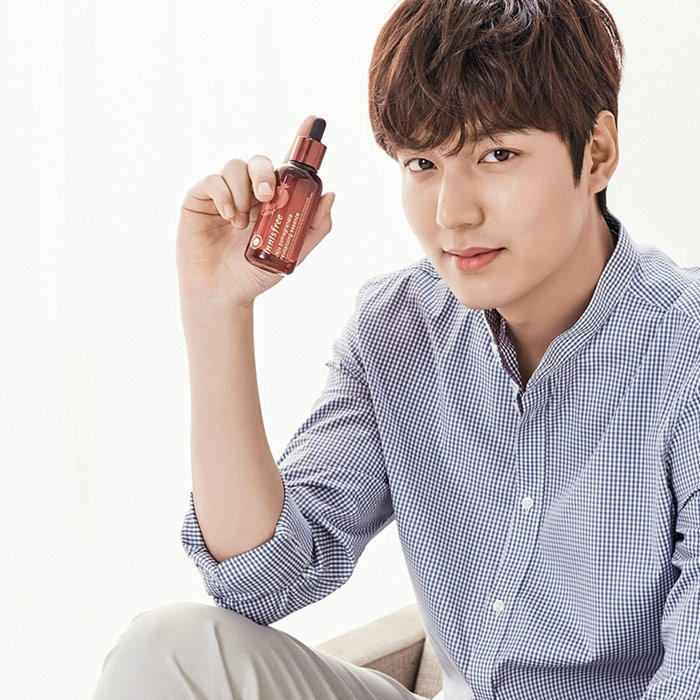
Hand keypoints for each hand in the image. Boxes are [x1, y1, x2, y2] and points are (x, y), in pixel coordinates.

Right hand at [176, 114, 335, 307]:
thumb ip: (314, 227)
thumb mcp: (292, 253)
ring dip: (242, 191)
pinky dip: (224, 195)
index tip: (313, 120)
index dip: (300, 141)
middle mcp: (249, 192)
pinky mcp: (201, 197)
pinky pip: (213, 179)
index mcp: (273, 202)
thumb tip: (330, 194)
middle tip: (268, 197)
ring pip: (236, 166)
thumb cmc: (254, 275)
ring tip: (242, 224)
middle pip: (259, 161)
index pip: (287, 166)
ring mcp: (224, 193)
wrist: (221, 293)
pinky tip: (229, 218)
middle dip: (265, 173)